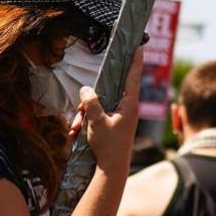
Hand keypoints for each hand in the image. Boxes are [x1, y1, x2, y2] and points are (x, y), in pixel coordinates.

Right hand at [78, 47, 144, 174]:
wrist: (112, 169)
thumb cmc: (109, 145)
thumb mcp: (97, 122)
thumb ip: (92, 104)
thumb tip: (86, 89)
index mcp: (130, 104)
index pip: (133, 77)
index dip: (135, 61)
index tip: (140, 46)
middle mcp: (127, 107)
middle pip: (106, 93)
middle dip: (89, 103)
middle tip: (79, 113)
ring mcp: (121, 116)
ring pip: (98, 106)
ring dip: (84, 115)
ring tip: (76, 128)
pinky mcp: (113, 124)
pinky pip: (97, 117)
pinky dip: (86, 123)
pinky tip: (76, 133)